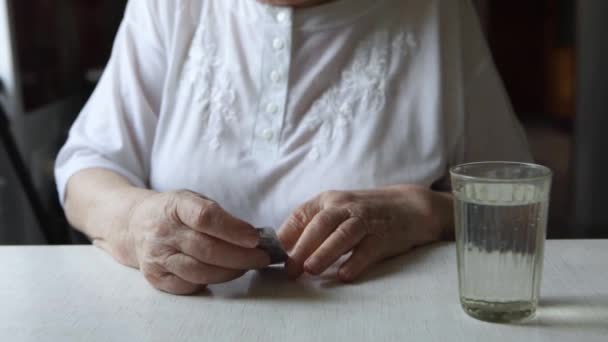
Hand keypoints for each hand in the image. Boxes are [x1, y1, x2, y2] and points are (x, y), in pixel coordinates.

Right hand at [125, 190, 269, 294]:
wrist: (134, 225)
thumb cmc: (174, 213)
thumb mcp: (193, 200)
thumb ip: (219, 216)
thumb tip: (252, 237)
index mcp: (175, 206)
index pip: (205, 218)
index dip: (232, 229)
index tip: (254, 238)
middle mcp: (163, 232)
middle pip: (207, 249)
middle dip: (241, 256)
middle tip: (261, 258)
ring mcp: (157, 256)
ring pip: (200, 271)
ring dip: (229, 272)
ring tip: (246, 266)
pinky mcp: (155, 277)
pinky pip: (188, 285)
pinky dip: (209, 282)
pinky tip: (221, 273)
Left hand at [278, 185, 452, 281]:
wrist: (410, 207)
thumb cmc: (366, 213)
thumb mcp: (337, 212)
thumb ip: (312, 228)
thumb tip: (284, 250)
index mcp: (329, 201)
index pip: (302, 215)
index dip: (286, 234)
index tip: (272, 253)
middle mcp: (345, 207)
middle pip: (320, 224)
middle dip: (302, 247)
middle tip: (290, 270)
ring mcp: (366, 221)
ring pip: (343, 234)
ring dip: (325, 252)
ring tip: (311, 269)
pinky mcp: (384, 236)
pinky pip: (368, 249)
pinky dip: (356, 261)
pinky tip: (345, 275)